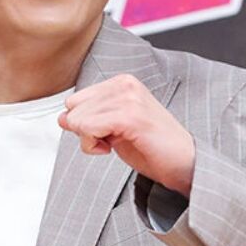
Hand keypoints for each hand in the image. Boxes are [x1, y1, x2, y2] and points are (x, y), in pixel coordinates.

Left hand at [57, 74, 194, 196]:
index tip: (107, 133)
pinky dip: (93, 145)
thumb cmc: (152, 148)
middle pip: (73, 108)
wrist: (184, 163)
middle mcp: (124, 84)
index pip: (76, 100)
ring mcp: (128, 98)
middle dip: (84, 130)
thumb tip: (62, 118)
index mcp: (121, 82)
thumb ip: (89, 118)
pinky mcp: (130, 116)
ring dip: (90, 140)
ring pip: (77, 120)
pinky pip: (88, 128)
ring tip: (115, 143)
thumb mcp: (113, 128)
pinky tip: (112, 148)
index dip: (84, 123)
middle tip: (109, 140)